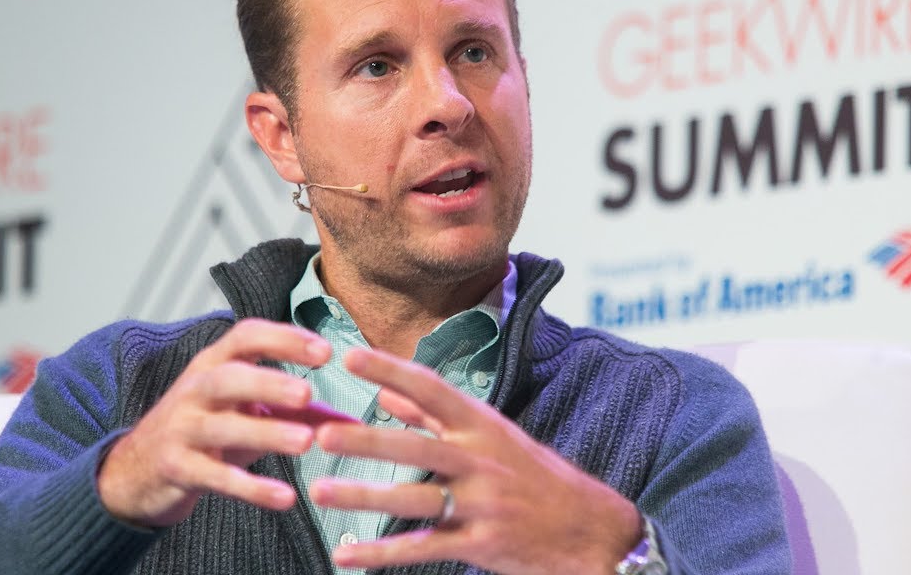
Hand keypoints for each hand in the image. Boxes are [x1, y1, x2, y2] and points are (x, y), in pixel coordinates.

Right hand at [97, 318, 337, 527]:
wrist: (137, 468)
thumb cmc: (204, 428)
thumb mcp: (247, 410)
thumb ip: (300, 412)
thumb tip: (353, 424)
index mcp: (214, 364)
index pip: (246, 336)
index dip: (284, 339)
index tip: (325, 351)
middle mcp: (196, 390)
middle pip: (229, 378)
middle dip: (268, 382)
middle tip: (307, 393)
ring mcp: (182, 429)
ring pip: (223, 428)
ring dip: (265, 434)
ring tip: (304, 442)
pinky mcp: (178, 468)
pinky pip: (215, 478)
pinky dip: (251, 488)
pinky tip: (284, 497)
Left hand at [309, 348, 643, 573]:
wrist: (590, 530)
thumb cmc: (535, 477)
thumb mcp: (494, 436)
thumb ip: (437, 417)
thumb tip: (388, 394)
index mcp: (483, 426)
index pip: (432, 389)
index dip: (391, 371)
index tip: (350, 357)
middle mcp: (481, 460)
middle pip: (416, 446)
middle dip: (367, 440)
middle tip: (321, 434)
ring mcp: (482, 504)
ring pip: (413, 499)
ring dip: (363, 496)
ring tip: (319, 491)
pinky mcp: (481, 545)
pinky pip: (423, 548)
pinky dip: (381, 552)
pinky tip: (346, 554)